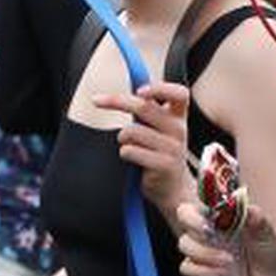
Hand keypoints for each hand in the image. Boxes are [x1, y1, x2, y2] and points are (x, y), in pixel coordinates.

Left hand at [91, 81, 189, 214]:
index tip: (139, 90)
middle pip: (145, 107)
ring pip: (131, 130)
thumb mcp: (160, 128)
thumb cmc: (161, 154)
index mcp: (179, 117)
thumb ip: (148, 108)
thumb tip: (127, 85)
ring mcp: (173, 148)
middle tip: (97, 101)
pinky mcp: (164, 165)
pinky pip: (130, 151)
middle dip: (116, 101)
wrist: (174, 189)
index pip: (179, 93)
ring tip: (128, 145)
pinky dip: (125, 153)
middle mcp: (179, 130)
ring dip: (122, 137)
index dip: (160, 88)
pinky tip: (131, 159)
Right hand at [177, 201, 275, 275]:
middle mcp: (209, 230)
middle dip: (193, 226)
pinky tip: (220, 273)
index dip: (197, 206)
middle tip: (210, 235)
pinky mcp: (202, 270)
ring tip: (228, 261)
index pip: (200, 200)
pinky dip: (201, 271)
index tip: (207, 220)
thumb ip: (257, 220)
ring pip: (184, 244)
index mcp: (222, 215)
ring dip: (203, 253)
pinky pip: (187, 268)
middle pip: (184, 217)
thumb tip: (249, 209)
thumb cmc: (270, 252)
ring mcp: (203, 250)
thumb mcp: (267, 234)